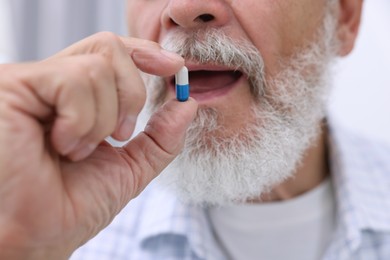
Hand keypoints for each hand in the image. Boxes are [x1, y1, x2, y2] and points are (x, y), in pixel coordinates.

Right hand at [0, 32, 196, 258]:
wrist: (40, 236)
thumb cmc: (74, 205)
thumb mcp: (132, 166)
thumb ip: (162, 135)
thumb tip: (189, 103)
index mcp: (76, 96)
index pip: (112, 52)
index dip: (145, 51)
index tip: (175, 68)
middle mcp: (52, 83)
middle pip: (109, 47)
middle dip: (131, 95)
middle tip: (120, 136)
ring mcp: (32, 82)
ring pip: (96, 68)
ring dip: (103, 121)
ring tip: (78, 151)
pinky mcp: (14, 86)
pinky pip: (72, 81)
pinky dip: (81, 121)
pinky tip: (61, 146)